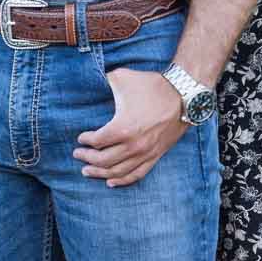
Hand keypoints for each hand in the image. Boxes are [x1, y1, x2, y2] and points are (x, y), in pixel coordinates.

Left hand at [74, 68, 186, 187]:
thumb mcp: (123, 77)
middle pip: (103, 160)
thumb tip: (90, 81)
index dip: (85, 140)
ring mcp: (146, 153)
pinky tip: (111, 182)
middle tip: (78, 155)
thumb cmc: (152, 85)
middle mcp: (133, 145)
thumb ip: (104, 81)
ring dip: (100, 173)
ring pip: (117, 172)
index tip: (81, 138)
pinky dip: (122, 181)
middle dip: (87, 159)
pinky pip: (137, 174)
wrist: (184, 95)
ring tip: (87, 171)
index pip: (97, 141)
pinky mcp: (156, 156)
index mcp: (123, 127)